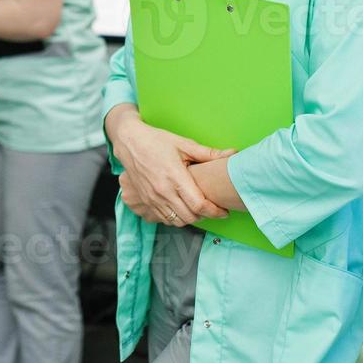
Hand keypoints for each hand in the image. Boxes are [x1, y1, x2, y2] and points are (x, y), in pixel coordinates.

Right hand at [107, 105, 232, 226]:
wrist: (129, 142)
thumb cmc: (157, 141)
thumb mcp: (184, 144)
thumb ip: (209, 154)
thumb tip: (233, 154)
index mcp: (174, 176)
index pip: (198, 204)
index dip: (215, 211)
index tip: (224, 210)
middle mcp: (162, 191)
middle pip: (190, 217)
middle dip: (206, 216)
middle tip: (214, 209)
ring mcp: (153, 198)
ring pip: (177, 221)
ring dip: (191, 219)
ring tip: (199, 209)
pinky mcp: (146, 202)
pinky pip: (165, 219)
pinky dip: (177, 218)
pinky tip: (183, 208)